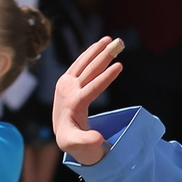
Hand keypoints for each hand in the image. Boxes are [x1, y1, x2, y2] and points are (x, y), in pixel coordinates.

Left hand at [53, 35, 124, 165]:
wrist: (61, 131)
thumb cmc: (73, 138)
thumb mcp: (78, 143)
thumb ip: (87, 140)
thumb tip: (98, 139)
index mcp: (75, 103)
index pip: (92, 88)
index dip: (107, 77)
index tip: (120, 65)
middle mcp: (69, 90)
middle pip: (89, 70)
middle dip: (105, 56)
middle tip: (118, 44)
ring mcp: (66, 83)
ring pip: (83, 63)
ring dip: (97, 50)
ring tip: (110, 39)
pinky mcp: (66, 79)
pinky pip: (79, 63)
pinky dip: (89, 53)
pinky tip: (99, 45)